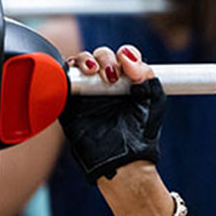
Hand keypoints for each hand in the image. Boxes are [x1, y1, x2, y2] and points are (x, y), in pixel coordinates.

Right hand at [60, 45, 165, 182]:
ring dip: (85, 60)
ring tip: (94, 71)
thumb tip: (126, 55)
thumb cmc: (141, 134)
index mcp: (128, 81)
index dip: (123, 54)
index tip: (127, 63)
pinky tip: (75, 74)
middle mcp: (106, 84)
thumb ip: (145, 74)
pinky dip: (65, 72)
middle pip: (100, 55)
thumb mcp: (153, 99)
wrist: (123, 161)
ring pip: (79, 63)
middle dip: (105, 58)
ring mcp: (87, 93)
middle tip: (111, 75)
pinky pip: (62, 81)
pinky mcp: (70, 103)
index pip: (122, 56)